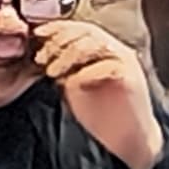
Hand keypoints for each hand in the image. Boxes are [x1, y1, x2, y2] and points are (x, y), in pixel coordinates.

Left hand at [33, 16, 163, 168]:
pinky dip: (88, 73)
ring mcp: (125, 64)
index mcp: (101, 50)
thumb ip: (62, 66)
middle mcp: (115, 52)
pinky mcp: (132, 79)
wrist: (125, 140)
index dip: (57, 28)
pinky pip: (110, 66)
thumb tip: (39, 53)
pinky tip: (74, 84)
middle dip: (59, 41)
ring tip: (53, 72)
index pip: (79, 28)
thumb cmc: (100, 114)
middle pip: (87, 31)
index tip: (37, 35)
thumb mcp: (73, 84)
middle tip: (41, 58)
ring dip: (70, 55)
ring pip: (97, 44)